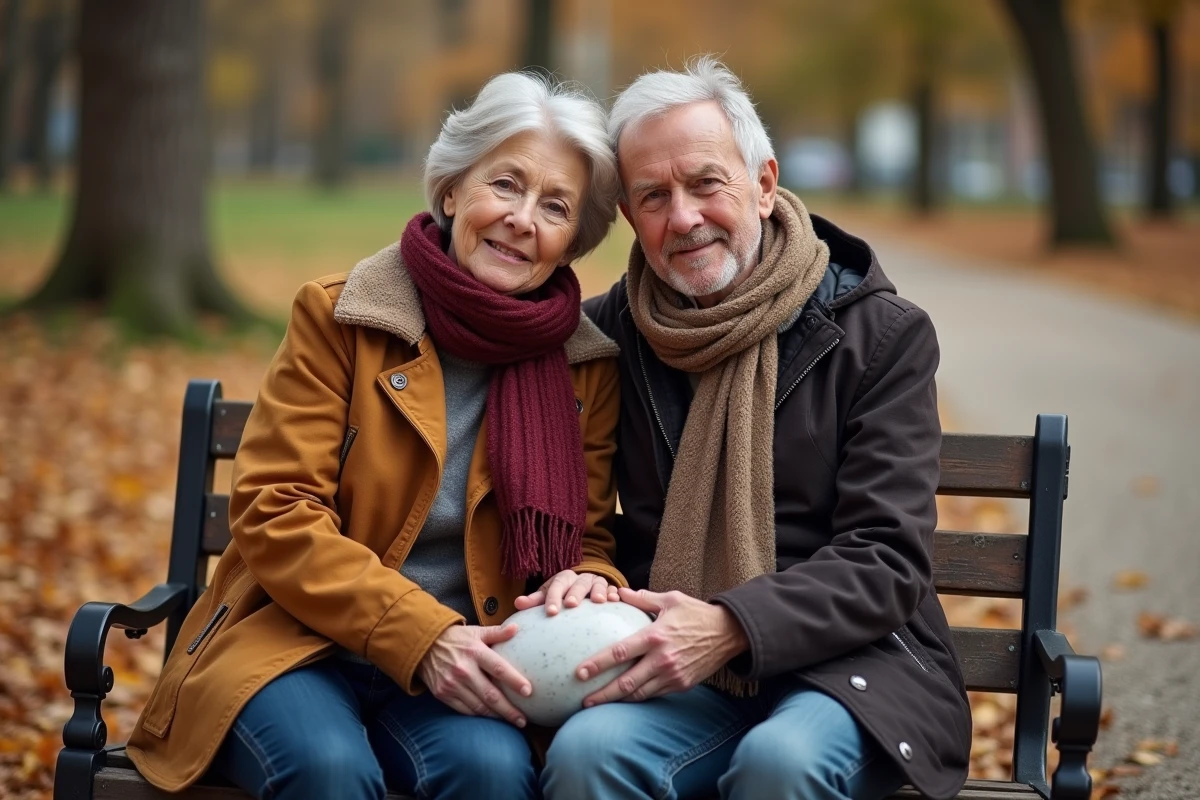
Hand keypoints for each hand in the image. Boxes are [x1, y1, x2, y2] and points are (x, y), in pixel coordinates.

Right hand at [416, 624, 531, 726]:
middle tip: (524, 720)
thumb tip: (516, 628)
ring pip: (479, 706)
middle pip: (491, 694)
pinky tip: (492, 718)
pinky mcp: (443, 694)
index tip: (529, 691)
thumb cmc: (456, 638)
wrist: (424, 645)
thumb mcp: (476, 631)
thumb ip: (497, 632)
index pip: (499, 669)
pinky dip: (480, 715)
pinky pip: (465, 710)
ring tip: (512, 721)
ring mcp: (452, 684)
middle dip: (509, 710)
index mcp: (474, 652)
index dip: (514, 681)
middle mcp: (464, 669)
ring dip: (497, 716)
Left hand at [514, 569, 619, 615]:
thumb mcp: (549, 594)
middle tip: (572, 605)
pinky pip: (613, 590)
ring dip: (598, 591)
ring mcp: (597, 582)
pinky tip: (615, 600)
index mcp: (564, 578)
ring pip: (598, 583)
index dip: (554, 597)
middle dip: (575, 593)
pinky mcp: (610, 589)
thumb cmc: (563, 594)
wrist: (584, 586)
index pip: (557, 585)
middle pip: (578, 583)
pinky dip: (614, 594)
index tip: (551, 612)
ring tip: (598, 601)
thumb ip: (535, 600)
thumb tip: (517, 603)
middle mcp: (581, 578)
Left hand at [576, 587, 748, 705]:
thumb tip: (619, 592)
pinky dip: (637, 698)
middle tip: (583, 700)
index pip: (620, 653)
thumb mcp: (670, 600)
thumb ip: (642, 598)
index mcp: (655, 636)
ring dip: (617, 701)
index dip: (598, 664)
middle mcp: (662, 659)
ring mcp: (672, 675)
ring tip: (597, 705)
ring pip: (639, 694)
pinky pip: (654, 693)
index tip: (580, 672)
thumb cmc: (696, 613)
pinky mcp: (681, 684)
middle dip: (602, 694)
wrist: (728, 634)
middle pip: (626, 682)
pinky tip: (623, 699)